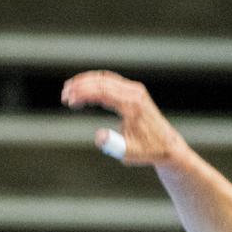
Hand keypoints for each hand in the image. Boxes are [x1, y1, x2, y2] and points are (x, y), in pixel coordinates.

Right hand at [61, 70, 185, 166]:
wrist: (168, 146)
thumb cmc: (148, 151)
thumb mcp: (129, 152)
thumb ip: (113, 145)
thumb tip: (99, 137)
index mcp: (132, 105)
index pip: (102, 92)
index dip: (83, 94)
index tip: (68, 101)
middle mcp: (134, 93)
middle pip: (102, 81)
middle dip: (80, 86)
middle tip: (64, 94)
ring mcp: (135, 90)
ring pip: (105, 78)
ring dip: (86, 82)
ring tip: (69, 90)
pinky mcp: (134, 92)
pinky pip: (111, 81)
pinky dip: (95, 83)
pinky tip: (84, 89)